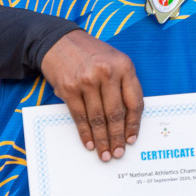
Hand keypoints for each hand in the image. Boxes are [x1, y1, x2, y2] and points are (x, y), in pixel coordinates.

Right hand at [40, 30, 142, 161]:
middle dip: (117, 137)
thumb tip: (129, 119)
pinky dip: (85, 133)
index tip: (132, 138)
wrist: (60, 41)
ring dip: (102, 139)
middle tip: (118, 153)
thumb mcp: (116, 61)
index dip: (134, 124)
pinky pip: (79, 116)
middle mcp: (107, 73)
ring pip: (97, 118)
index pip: (134, 102)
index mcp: (124, 66)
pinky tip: (89, 143)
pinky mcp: (68, 88)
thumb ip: (124, 84)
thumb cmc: (92, 54)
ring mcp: (87, 81)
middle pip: (115, 113)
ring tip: (104, 153)